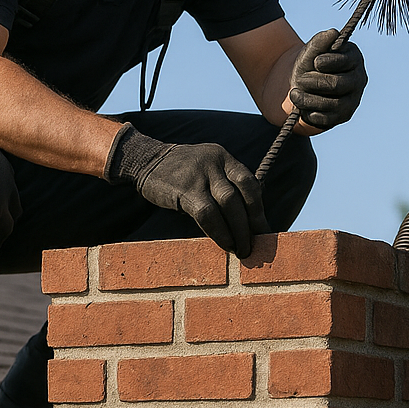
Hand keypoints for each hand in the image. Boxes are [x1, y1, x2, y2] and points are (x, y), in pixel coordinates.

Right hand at [105, 125, 269, 255]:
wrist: (146, 160)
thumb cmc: (180, 172)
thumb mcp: (206, 168)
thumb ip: (225, 185)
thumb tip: (246, 221)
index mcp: (224, 158)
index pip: (251, 184)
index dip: (259, 210)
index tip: (262, 231)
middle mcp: (216, 163)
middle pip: (242, 196)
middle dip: (251, 224)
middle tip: (253, 245)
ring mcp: (200, 175)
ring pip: (229, 205)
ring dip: (238, 231)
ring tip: (241, 249)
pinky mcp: (184, 189)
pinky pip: (207, 214)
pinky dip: (219, 232)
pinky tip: (224, 243)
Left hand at [289, 29, 366, 129]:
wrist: (304, 84)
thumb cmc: (311, 64)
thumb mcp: (311, 52)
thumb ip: (320, 42)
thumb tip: (333, 33)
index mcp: (354, 58)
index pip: (344, 62)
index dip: (328, 62)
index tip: (316, 62)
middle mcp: (358, 79)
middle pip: (337, 84)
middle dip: (314, 82)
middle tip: (299, 79)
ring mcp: (353, 99)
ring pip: (333, 104)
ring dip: (309, 99)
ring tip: (294, 94)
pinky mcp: (343, 115)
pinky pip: (329, 119)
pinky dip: (312, 113)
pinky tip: (302, 108)